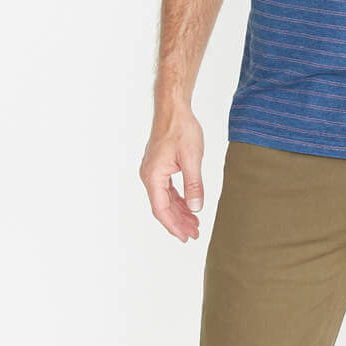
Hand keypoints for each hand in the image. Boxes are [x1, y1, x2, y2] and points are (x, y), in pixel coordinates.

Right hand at [141, 109, 207, 241]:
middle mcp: (149, 176)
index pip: (162, 209)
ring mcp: (153, 172)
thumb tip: (196, 208)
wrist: (173, 109)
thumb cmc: (180, 129)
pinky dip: (178, 200)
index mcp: (153, 176)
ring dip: (179, 212)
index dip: (174, 226)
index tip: (185, 237)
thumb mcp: (191, 158)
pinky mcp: (159, 167)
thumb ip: (193, 185)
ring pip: (165, 199)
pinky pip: (167, 190)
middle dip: (178, 222)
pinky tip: (189, 206)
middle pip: (163, 207)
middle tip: (194, 234)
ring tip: (194, 223)